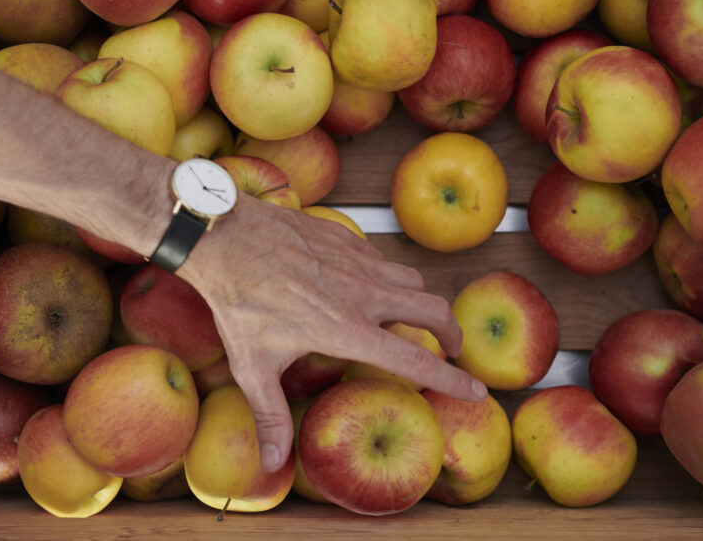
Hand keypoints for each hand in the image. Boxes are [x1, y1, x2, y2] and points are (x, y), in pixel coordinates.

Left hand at [178, 194, 486, 471]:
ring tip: (408, 318)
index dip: (451, 379)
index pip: (417, 359)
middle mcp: (364, 293)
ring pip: (412, 280)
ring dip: (419, 301)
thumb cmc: (239, 301)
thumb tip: (273, 463)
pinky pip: (382, 259)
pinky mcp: (346, 238)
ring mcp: (358, 261)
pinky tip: (366, 286)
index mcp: (348, 329)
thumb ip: (270, 416)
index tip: (476, 391)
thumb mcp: (253, 366)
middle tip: (449, 347)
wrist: (226, 237)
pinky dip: (387, 276)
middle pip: (434, 309)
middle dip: (451, 331)